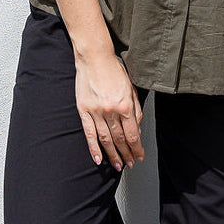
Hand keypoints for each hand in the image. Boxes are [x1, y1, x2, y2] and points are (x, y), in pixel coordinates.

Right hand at [74, 50, 144, 170]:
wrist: (94, 58)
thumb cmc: (114, 70)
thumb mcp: (131, 89)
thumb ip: (135, 110)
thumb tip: (137, 129)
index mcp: (125, 105)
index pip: (133, 134)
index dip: (137, 148)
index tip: (139, 156)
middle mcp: (111, 111)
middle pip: (120, 140)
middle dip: (126, 154)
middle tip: (130, 164)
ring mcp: (96, 112)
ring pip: (106, 139)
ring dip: (113, 155)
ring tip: (117, 165)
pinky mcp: (84, 110)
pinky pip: (89, 133)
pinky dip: (94, 148)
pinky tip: (98, 158)